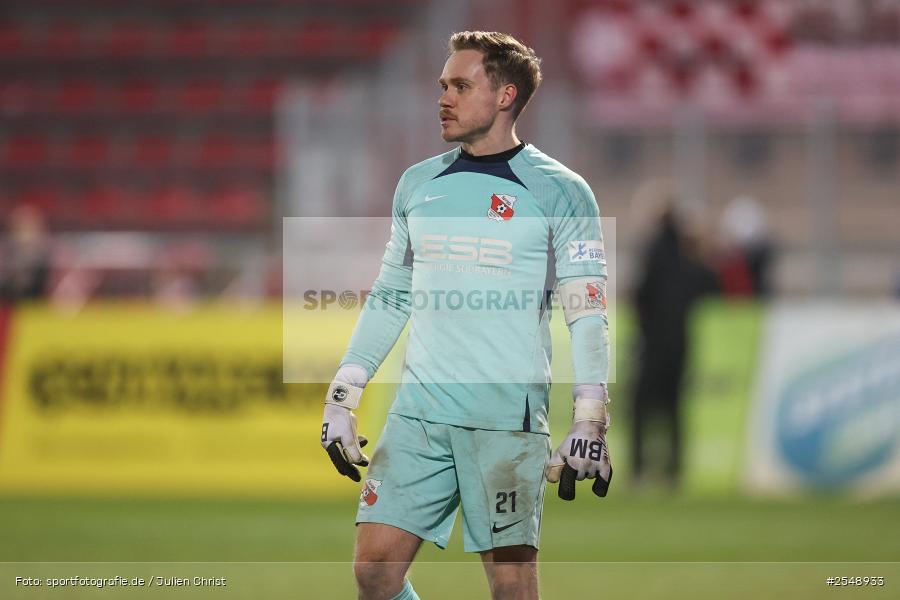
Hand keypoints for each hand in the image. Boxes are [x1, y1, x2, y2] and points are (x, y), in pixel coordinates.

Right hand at [321, 364, 369, 481]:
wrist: (340, 403)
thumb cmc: (341, 420)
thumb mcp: (348, 437)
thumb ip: (352, 450)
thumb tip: (358, 462)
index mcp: (329, 446)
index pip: (340, 463)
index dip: (349, 471)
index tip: (357, 479)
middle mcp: (331, 443)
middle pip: (343, 458)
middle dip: (353, 465)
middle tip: (360, 476)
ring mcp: (336, 437)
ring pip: (348, 450)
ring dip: (357, 454)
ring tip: (365, 459)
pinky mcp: (343, 431)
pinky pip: (350, 441)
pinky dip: (357, 443)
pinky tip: (364, 440)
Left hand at [546, 396, 611, 499]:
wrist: (589, 426)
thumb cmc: (572, 440)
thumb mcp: (560, 451)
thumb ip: (554, 467)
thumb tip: (552, 481)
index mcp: (572, 463)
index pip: (567, 485)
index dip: (566, 489)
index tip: (566, 493)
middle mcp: (584, 465)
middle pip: (579, 478)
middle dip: (577, 472)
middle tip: (578, 458)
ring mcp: (595, 465)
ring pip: (590, 477)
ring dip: (588, 472)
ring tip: (587, 457)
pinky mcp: (605, 464)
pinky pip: (603, 482)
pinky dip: (600, 487)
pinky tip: (597, 491)